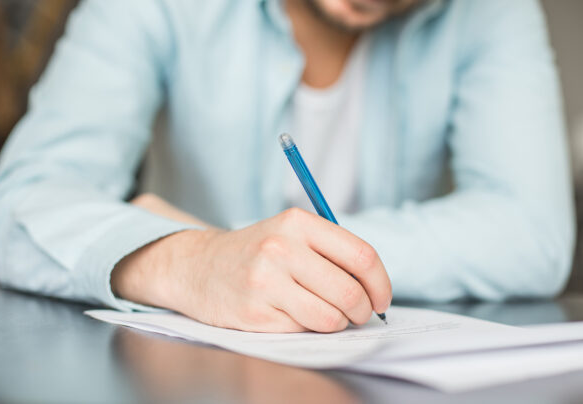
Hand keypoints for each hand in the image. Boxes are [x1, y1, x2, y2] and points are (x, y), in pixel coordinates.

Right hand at [112, 196, 391, 332]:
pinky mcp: (254, 313)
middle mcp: (281, 249)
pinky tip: (292, 314)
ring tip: (326, 315)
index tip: (382, 299)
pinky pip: (303, 330)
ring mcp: (265, 282)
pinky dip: (307, 328)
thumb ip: (332, 252)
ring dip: (337, 323)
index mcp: (297, 223)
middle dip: (363, 311)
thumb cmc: (258, 252)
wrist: (199, 267)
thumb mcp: (291, 234)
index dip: (381, 284)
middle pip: (350, 292)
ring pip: (330, 318)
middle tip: (358, 314)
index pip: (361, 256)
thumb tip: (376, 288)